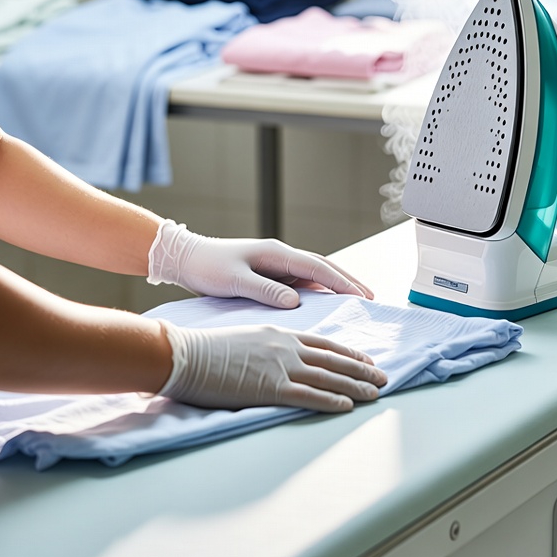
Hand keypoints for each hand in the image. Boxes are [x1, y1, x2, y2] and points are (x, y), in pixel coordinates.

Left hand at [147, 220, 373, 307]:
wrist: (186, 258)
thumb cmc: (207, 267)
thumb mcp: (235, 281)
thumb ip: (266, 291)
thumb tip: (296, 303)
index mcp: (276, 254)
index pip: (318, 268)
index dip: (342, 282)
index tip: (362, 296)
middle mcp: (281, 256)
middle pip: (323, 268)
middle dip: (348, 281)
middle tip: (371, 297)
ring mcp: (276, 264)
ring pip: (314, 275)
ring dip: (336, 285)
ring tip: (356, 300)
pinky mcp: (270, 274)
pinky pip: (301, 282)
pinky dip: (318, 290)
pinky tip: (326, 303)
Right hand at [157, 321, 387, 411]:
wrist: (184, 353)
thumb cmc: (206, 349)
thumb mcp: (245, 338)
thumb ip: (267, 347)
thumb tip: (276, 359)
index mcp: (279, 333)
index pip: (323, 343)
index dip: (348, 352)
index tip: (365, 358)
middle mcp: (286, 347)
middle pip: (333, 359)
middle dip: (362, 369)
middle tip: (383, 377)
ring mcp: (280, 367)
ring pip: (328, 377)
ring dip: (356, 386)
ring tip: (376, 393)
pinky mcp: (270, 388)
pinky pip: (308, 395)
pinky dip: (331, 401)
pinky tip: (347, 406)